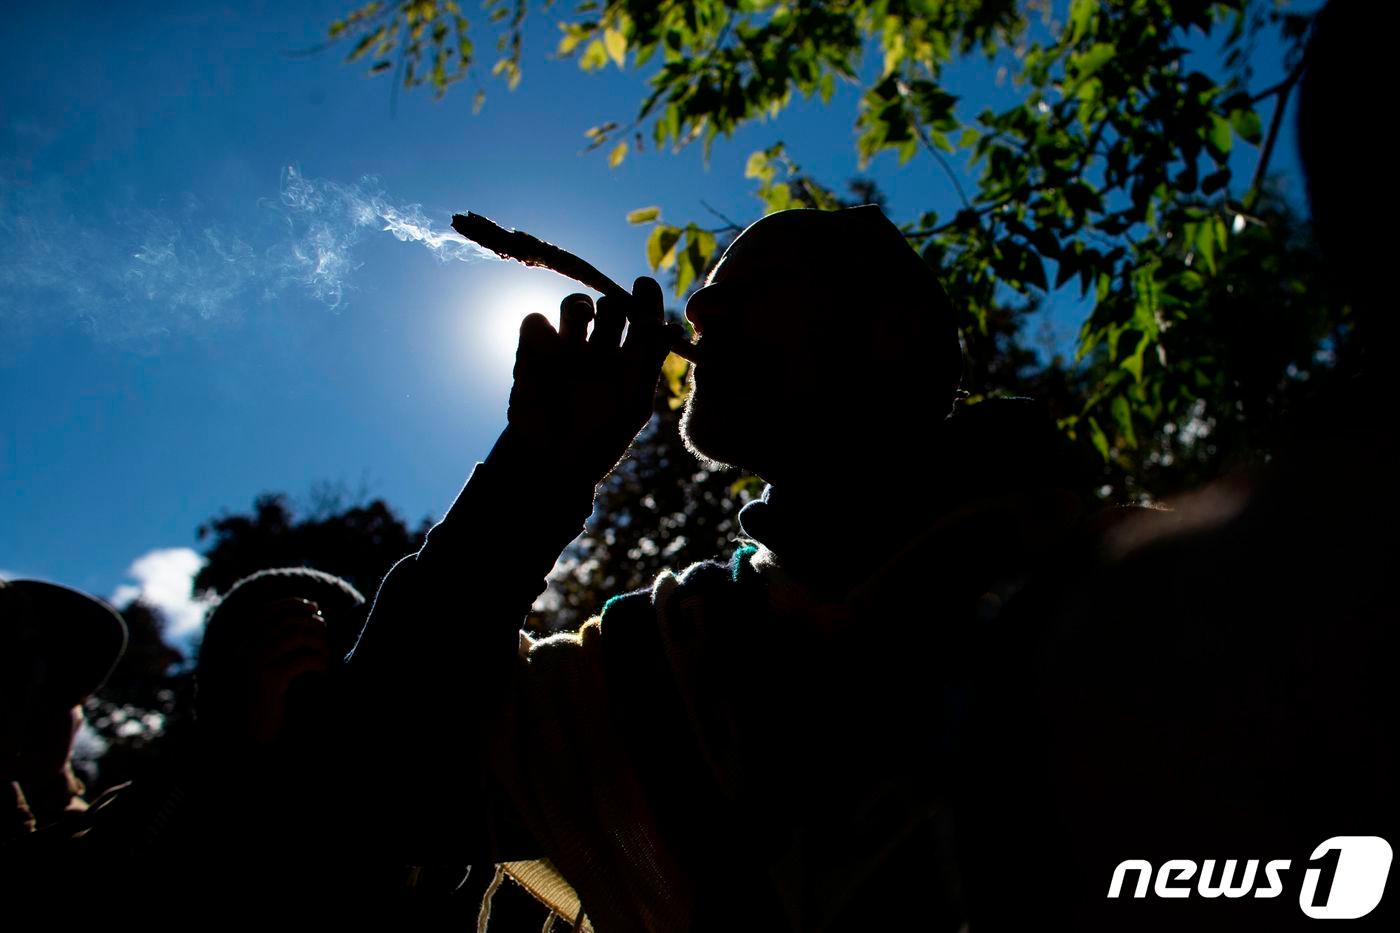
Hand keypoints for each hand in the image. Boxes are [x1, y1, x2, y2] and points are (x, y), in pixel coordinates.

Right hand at [240, 598, 328, 745]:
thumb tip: (316, 616)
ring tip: (326, 655)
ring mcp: (255, 664)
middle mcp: (246, 650)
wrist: (255, 736)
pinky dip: (319, 661)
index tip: (314, 607)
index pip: (267, 611)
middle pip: (287, 621)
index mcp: (245, 645)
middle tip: (326, 636)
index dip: (293, 604)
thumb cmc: (272, 701)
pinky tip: (324, 671)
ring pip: (296, 635)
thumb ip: (286, 644)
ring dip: (319, 641)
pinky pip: (302, 659)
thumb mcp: (276, 667)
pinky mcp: (268, 680)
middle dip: (313, 624)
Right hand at [495, 276, 677, 490]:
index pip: (642, 317)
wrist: (550, 464)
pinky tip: (548, 345)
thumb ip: (648, 364)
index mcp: (629, 358)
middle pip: (610, 305)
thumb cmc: (597, 439)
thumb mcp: (632, 405)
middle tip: (615, 310)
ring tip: (583, 317)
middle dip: (614, 304)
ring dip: (579, 305)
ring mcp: (566, 347)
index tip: (643, 285)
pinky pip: (534, 321)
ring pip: (575, 304)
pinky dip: (539, 327)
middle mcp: (600, 347)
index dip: (646, 298)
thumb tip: (670, 327)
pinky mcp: (531, 351)